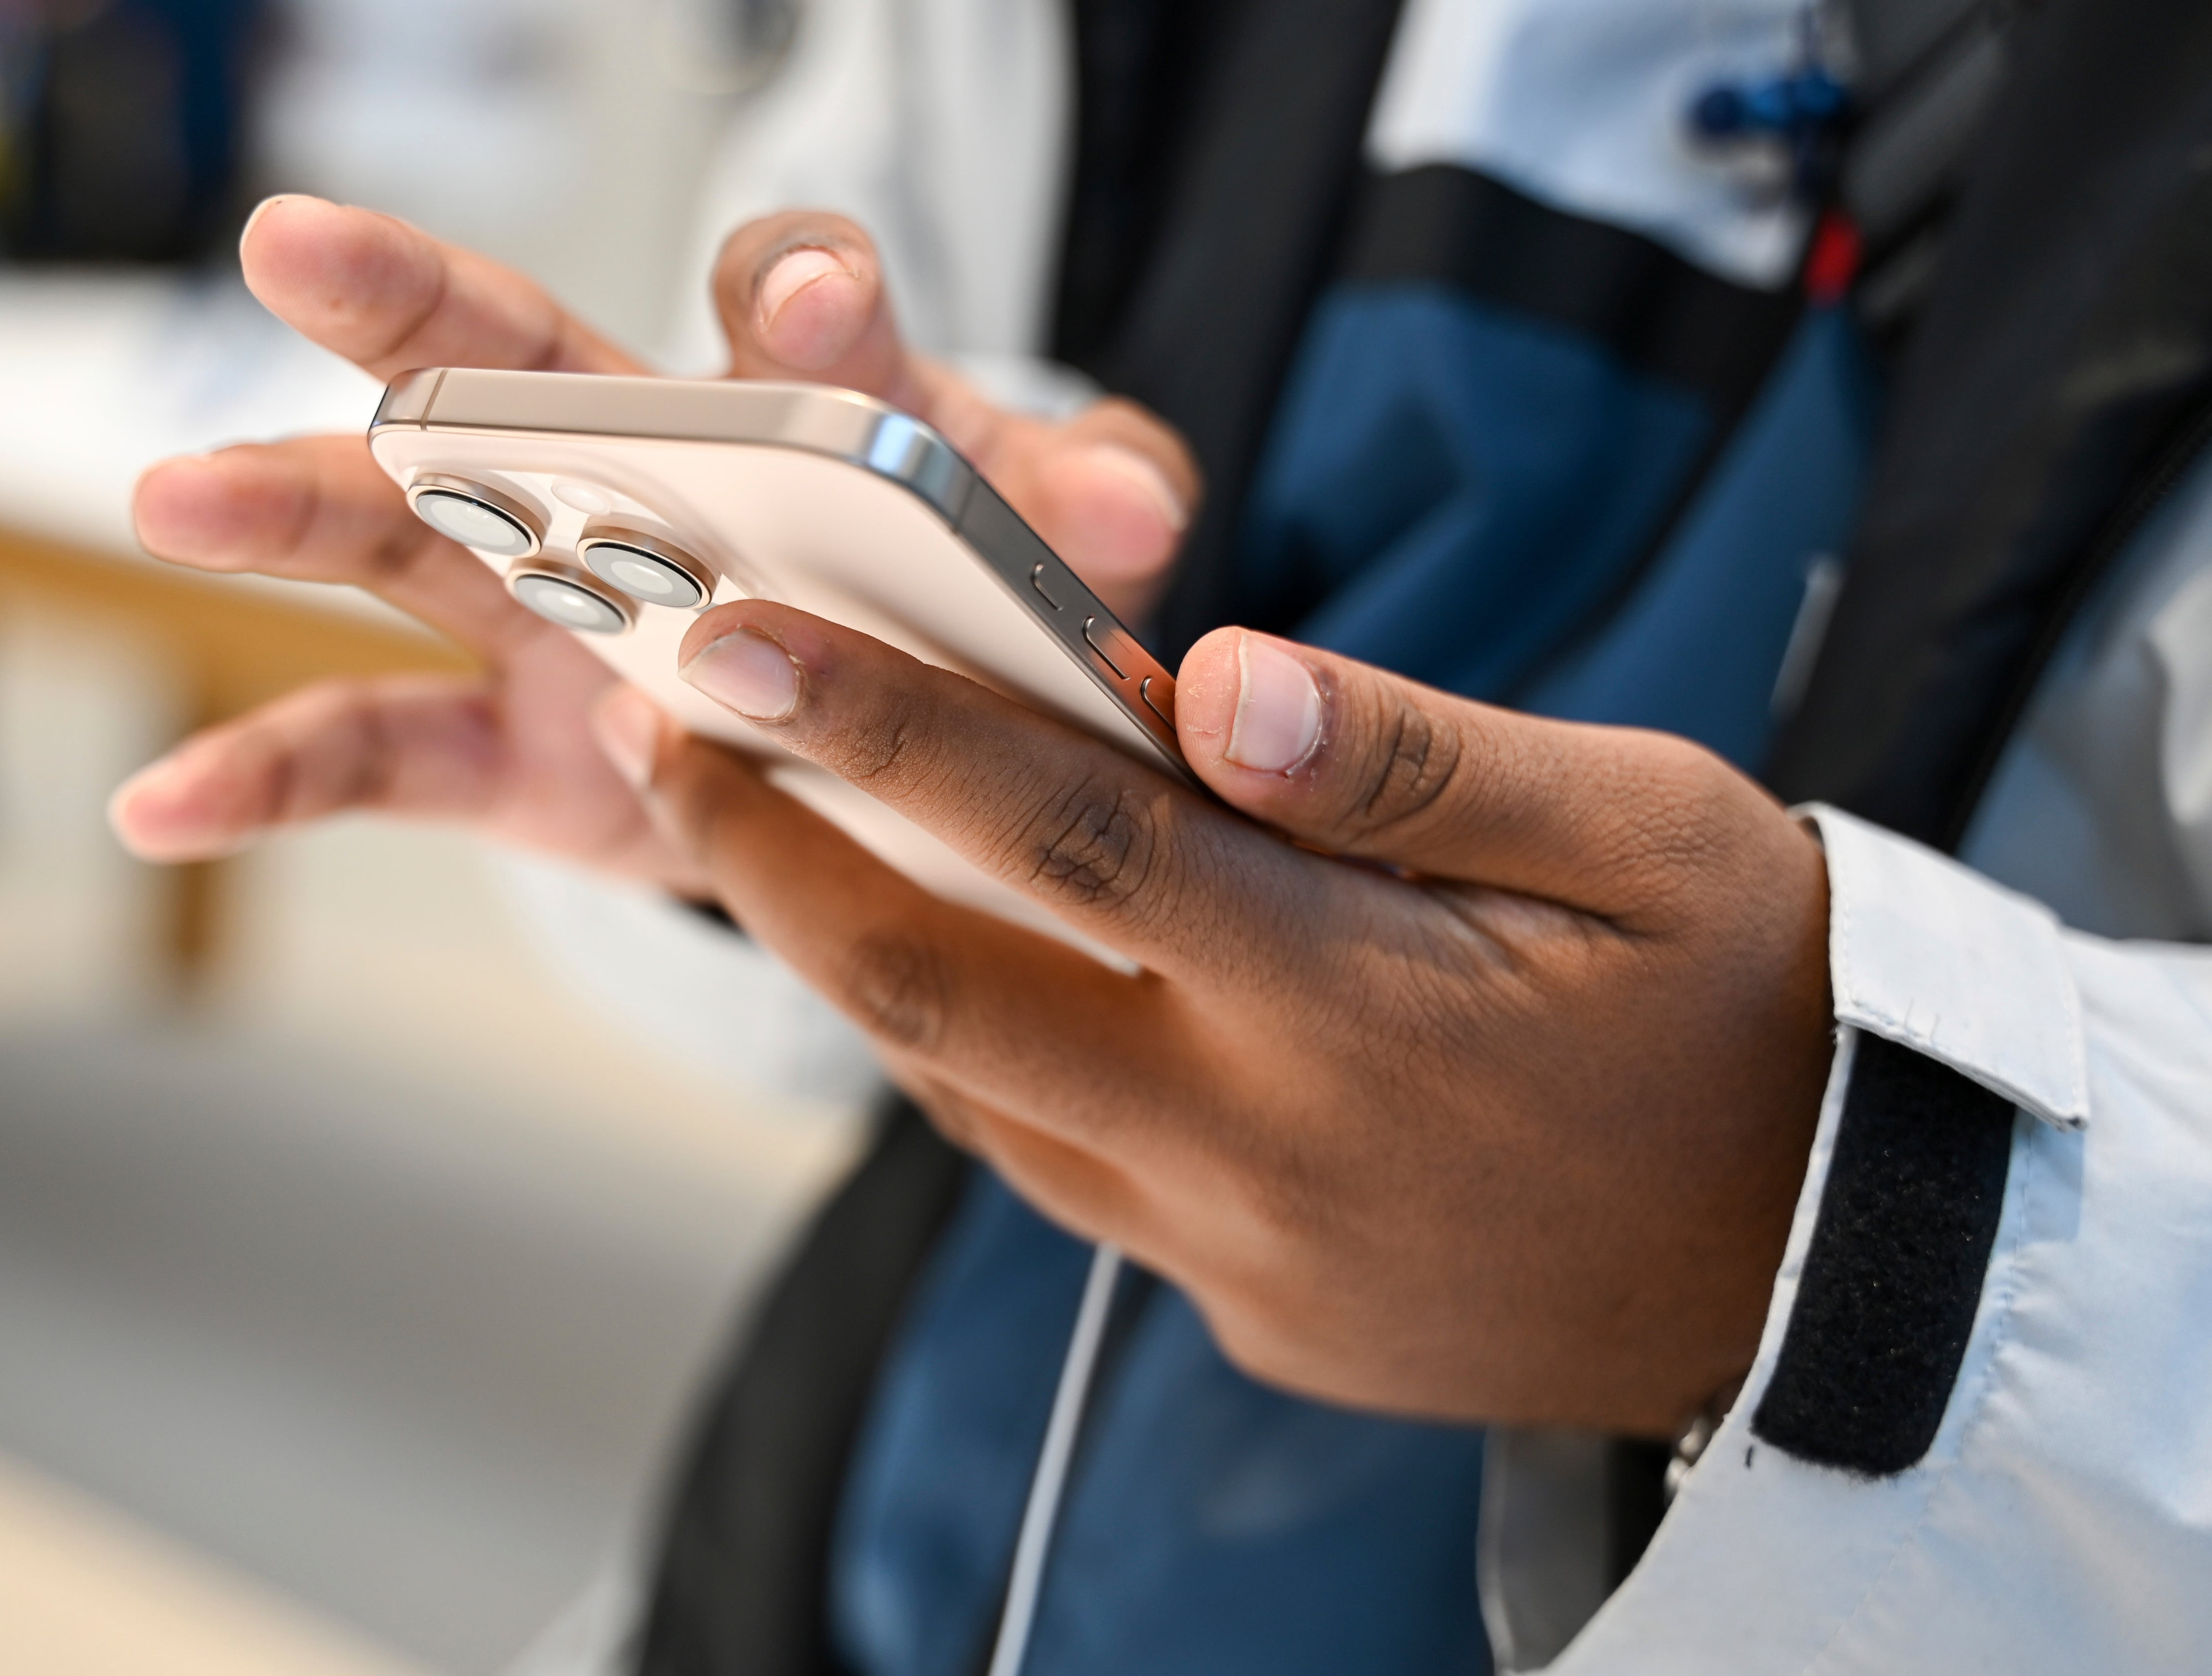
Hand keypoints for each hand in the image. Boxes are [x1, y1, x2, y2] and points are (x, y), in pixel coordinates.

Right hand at [111, 199, 1195, 881]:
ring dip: (294, 509)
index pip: (784, 303)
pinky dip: (271, 775)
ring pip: (409, 536)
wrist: (910, 755)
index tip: (815, 307)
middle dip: (421, 309)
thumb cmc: (978, 608)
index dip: (798, 299)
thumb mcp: (1054, 552)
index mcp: (787, 404)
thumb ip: (1086, 508)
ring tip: (178, 494)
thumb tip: (1129, 516)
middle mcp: (635, 476)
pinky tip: (160, 807)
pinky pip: (375, 753)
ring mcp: (551, 612)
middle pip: (519, 366)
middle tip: (299, 245)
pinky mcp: (513, 750)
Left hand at [588, 607, 1834, 1433]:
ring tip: (777, 829)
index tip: (738, 642)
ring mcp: (1247, 1257)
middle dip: (781, 861)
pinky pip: (1067, 1177)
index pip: (1075, 835)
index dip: (889, 728)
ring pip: (982, 1097)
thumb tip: (1224, 680)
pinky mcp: (1254, 1311)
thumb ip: (1415, 760)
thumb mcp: (1644, 831)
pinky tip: (956, 970)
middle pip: (950, 996)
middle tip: (680, 734)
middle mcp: (1270, 1149)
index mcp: (1364, 1003)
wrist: (1830, 1251)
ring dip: (859, 963)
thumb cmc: (1751, 1004)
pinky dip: (989, 1064)